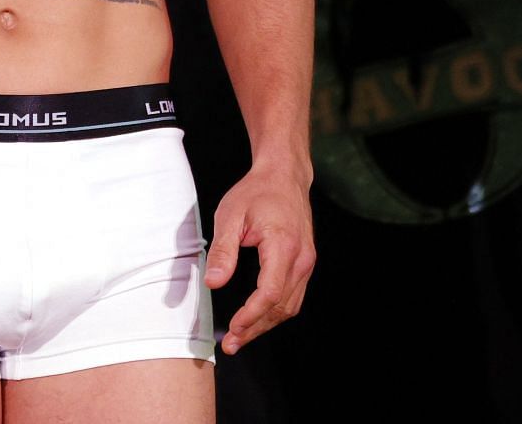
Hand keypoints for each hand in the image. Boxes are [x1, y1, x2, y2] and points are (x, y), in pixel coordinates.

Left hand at [205, 161, 315, 354]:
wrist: (284, 176)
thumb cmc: (256, 193)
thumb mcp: (230, 216)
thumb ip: (223, 251)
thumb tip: (214, 283)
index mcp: (283, 246)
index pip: (270, 293)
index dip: (251, 315)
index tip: (233, 329)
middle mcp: (301, 258)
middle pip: (281, 306)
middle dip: (255, 328)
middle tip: (231, 344)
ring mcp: (307, 262)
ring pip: (290, 305)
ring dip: (265, 324)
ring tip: (240, 337)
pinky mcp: (305, 263)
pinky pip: (293, 296)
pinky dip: (275, 311)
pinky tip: (256, 318)